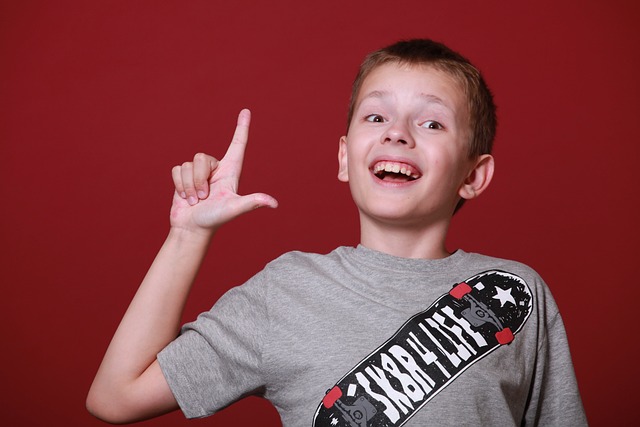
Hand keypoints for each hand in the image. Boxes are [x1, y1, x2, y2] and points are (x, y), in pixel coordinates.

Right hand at [169, 109, 277, 233]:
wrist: (192, 229)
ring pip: (189, 164)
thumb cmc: (214, 220)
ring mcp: (200, 173)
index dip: (242, 128)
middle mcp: (216, 169)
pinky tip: (185, 197)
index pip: (238, 145)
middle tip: (204, 198)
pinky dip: (179, 185)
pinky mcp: (184, 177)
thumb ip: (251, 202)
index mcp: (231, 172)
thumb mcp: (234, 209)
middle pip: (202, 157)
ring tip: (196, 200)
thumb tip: (273, 203)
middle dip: (199, 180)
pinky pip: (177, 169)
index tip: (246, 111)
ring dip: (189, 185)